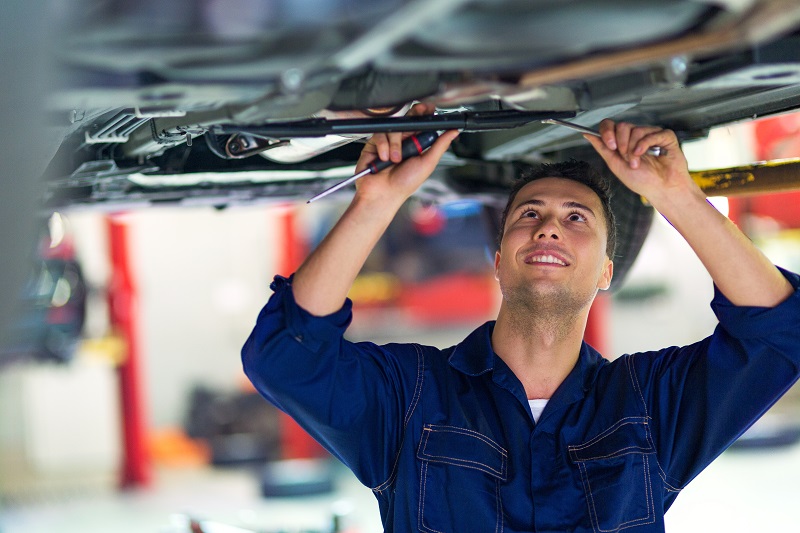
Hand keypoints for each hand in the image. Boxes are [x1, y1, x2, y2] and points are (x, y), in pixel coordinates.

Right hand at [353, 103, 458, 203]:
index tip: (429, 109)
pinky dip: (383, 146)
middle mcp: (403, 141)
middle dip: (413, 115)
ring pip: (394, 128)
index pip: (422, 124)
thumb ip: (440, 146)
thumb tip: (454, 132)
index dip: (425, 114)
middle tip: (417, 114)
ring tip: (395, 159)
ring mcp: (389, 141)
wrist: (383, 194)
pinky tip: (384, 158)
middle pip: (408, 119)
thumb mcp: (427, 164)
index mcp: (417, 145)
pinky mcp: (375, 143)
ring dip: (396, 144)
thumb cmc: (404, 184)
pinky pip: (379, 135)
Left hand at [584, 119, 698, 206]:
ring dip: (633, 150)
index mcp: (623, 141)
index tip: (610, 146)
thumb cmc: (641, 180)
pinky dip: (646, 144)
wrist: (661, 189)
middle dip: (622, 145)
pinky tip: (646, 155)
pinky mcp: (666, 136)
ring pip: (636, 130)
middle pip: (622, 126)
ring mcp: (651, 134)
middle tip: (627, 159)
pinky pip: (653, 132)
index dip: (607, 132)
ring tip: (637, 163)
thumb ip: (602, 148)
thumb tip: (587, 134)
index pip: (610, 125)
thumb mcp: (615, 165)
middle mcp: (636, 136)